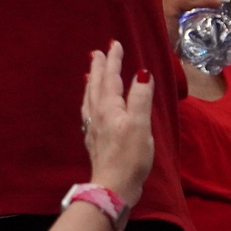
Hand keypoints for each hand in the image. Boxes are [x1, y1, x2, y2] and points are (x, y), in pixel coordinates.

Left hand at [81, 42, 153, 211]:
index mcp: (109, 108)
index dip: (113, 61)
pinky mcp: (94, 140)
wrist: (112, 187)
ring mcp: (93, 127)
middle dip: (98, 68)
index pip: (110, 78)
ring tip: (89, 73)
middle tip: (97, 52)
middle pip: (96, 85)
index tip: (114, 44)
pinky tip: (91, 106)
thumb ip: (140, 98)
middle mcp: (97, 114)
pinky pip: (89, 111)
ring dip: (91, 82)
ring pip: (90, 97)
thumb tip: (142, 73)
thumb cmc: (129, 157)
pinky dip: (90, 101)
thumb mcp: (140, 125)